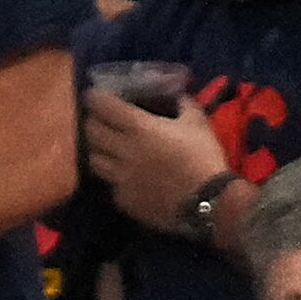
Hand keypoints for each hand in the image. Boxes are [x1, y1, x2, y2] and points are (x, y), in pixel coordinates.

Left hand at [83, 87, 230, 235]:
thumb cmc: (204, 158)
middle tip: (101, 121)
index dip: (96, 98)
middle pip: (90, 131)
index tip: (98, 97)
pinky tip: (127, 178)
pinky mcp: (125, 200)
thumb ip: (184, 104)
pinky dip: (115, 178)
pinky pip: (110, 185)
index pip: (101, 105)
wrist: (210, 204)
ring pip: (93, 160)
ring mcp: (120, 178)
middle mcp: (122, 150)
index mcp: (138, 127)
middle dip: (93, 122)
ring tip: (108, 150)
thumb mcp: (198, 123)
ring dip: (99, 151)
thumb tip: (177, 95)